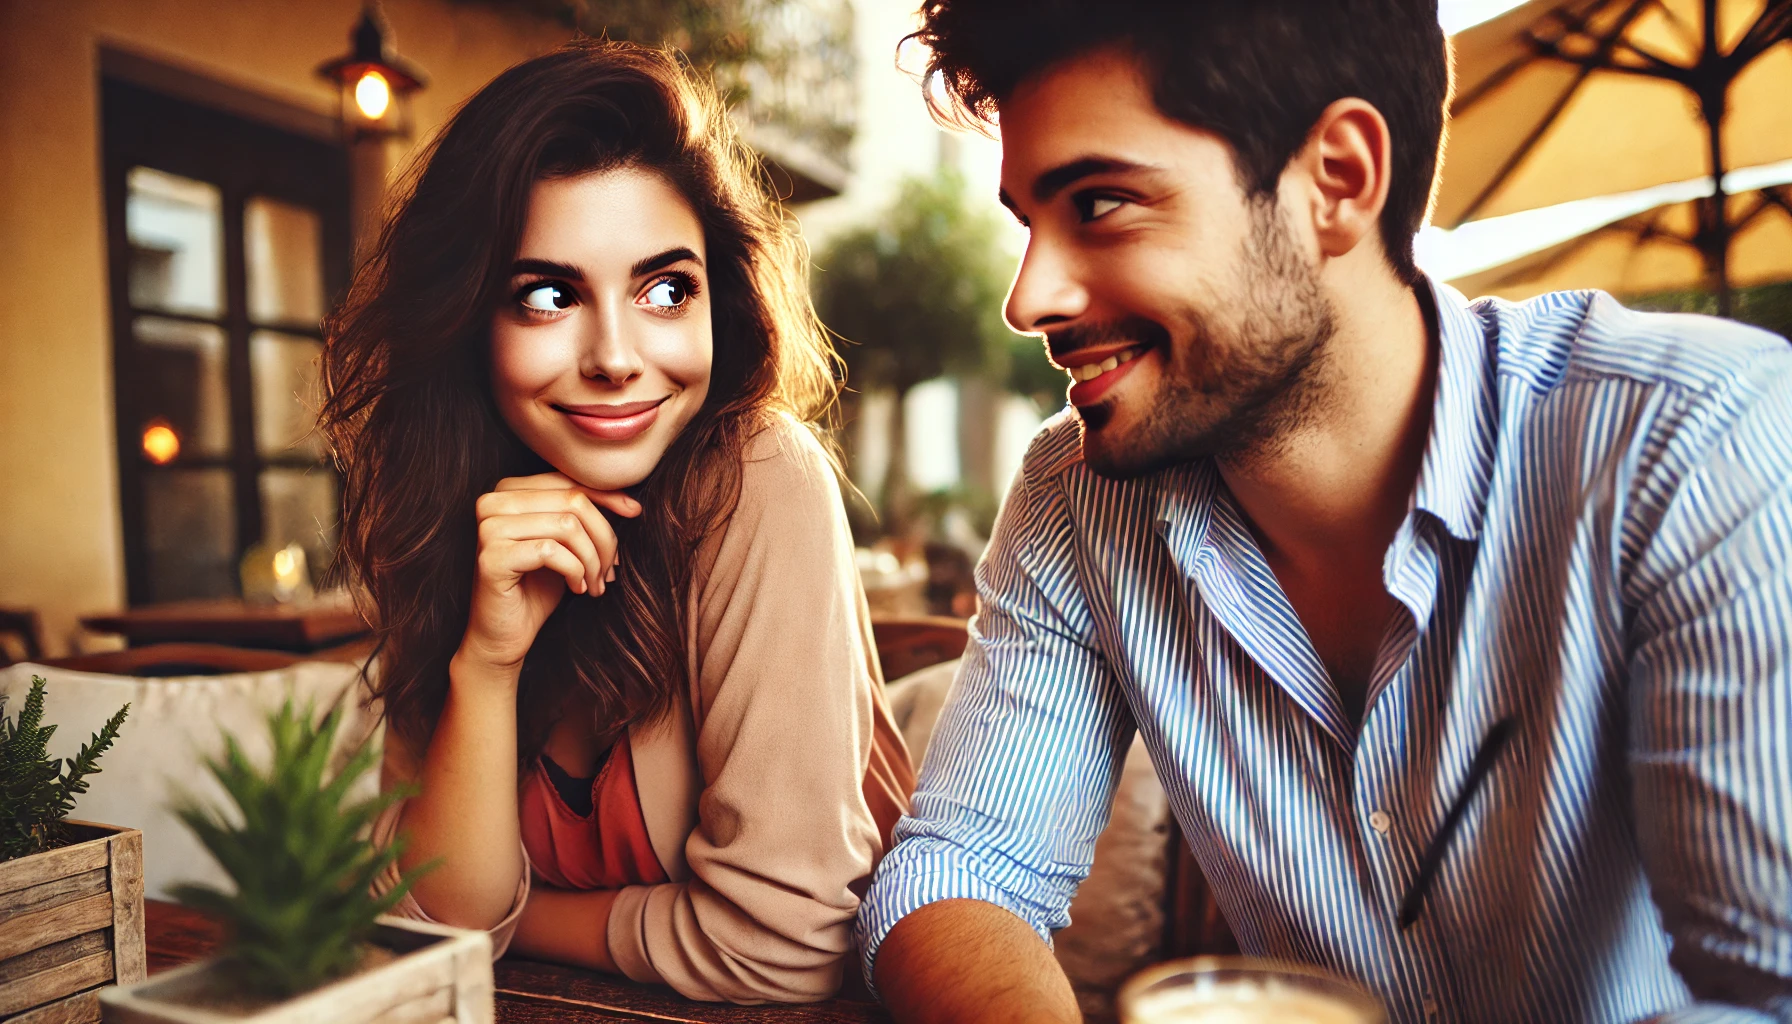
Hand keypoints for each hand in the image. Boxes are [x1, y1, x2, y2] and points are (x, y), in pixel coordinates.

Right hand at [457, 472, 640, 673]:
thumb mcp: (566, 544)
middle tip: (609, 571)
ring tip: (595, 583)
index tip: (634, 513)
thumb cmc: (536, 588)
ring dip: (592, 560)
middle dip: (603, 537)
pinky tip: (576, 588)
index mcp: (508, 490)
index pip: (568, 479)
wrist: (503, 636)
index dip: (607, 496)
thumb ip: (583, 515)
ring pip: (567, 526)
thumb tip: (630, 502)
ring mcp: (489, 528)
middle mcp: (493, 502)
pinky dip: (575, 571)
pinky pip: (552, 552)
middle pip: (572, 501)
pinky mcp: (492, 557)